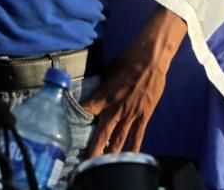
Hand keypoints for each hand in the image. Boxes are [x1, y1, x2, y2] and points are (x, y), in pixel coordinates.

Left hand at [81, 7, 186, 155]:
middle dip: (94, 148)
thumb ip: (103, 83)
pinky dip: (133, 147)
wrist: (151, 59)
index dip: (80, 118)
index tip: (72, 126)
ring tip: (104, 164)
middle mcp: (116, 108)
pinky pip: (137, 135)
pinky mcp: (144, 116)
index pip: (88, 110)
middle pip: (102, 133)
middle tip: (87, 161)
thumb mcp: (109, 69)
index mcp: (105, 94)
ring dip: (111, 152)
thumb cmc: (128, 59)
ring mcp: (131, 114)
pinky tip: (128, 158)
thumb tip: (96, 87)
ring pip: (119, 138)